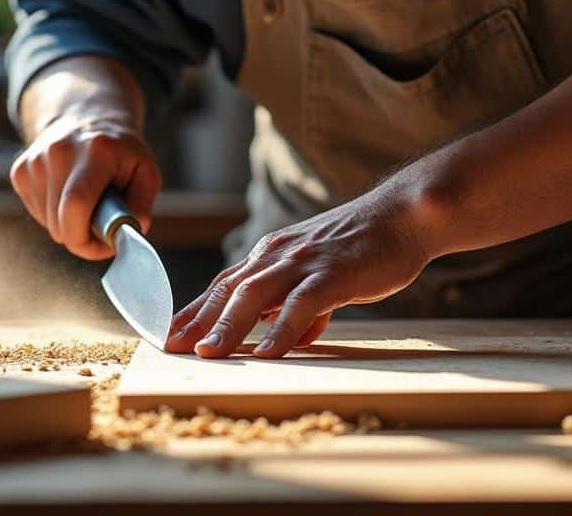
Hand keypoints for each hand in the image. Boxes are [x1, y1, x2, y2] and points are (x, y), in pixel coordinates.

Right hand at [10, 114, 160, 259]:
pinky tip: (66, 194)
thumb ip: (141, 206)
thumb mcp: (146, 172)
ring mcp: (35, 160)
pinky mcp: (20, 169)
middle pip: (58, 222)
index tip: (101, 246)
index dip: (85, 239)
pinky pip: (36, 212)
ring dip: (67, 225)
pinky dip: (52, 214)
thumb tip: (128, 234)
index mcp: (95, 150)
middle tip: (100, 229)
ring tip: (86, 204)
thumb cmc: (120, 153)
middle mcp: (59, 151)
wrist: (87, 117)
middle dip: (80, 238)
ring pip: (46, 221)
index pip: (76, 205)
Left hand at [165, 192, 430, 357]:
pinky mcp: (332, 273)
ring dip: (227, 326)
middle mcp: (277, 255)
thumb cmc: (363, 249)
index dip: (194, 310)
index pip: (223, 285)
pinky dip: (282, 330)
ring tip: (207, 354)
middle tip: (169, 347)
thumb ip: (301, 305)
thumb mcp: (320, 277)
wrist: (403, 217)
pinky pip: (301, 304)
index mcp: (271, 255)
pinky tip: (267, 353)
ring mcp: (303, 262)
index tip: (168, 334)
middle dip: (196, 320)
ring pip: (254, 295)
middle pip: (227, 290)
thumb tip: (292, 338)